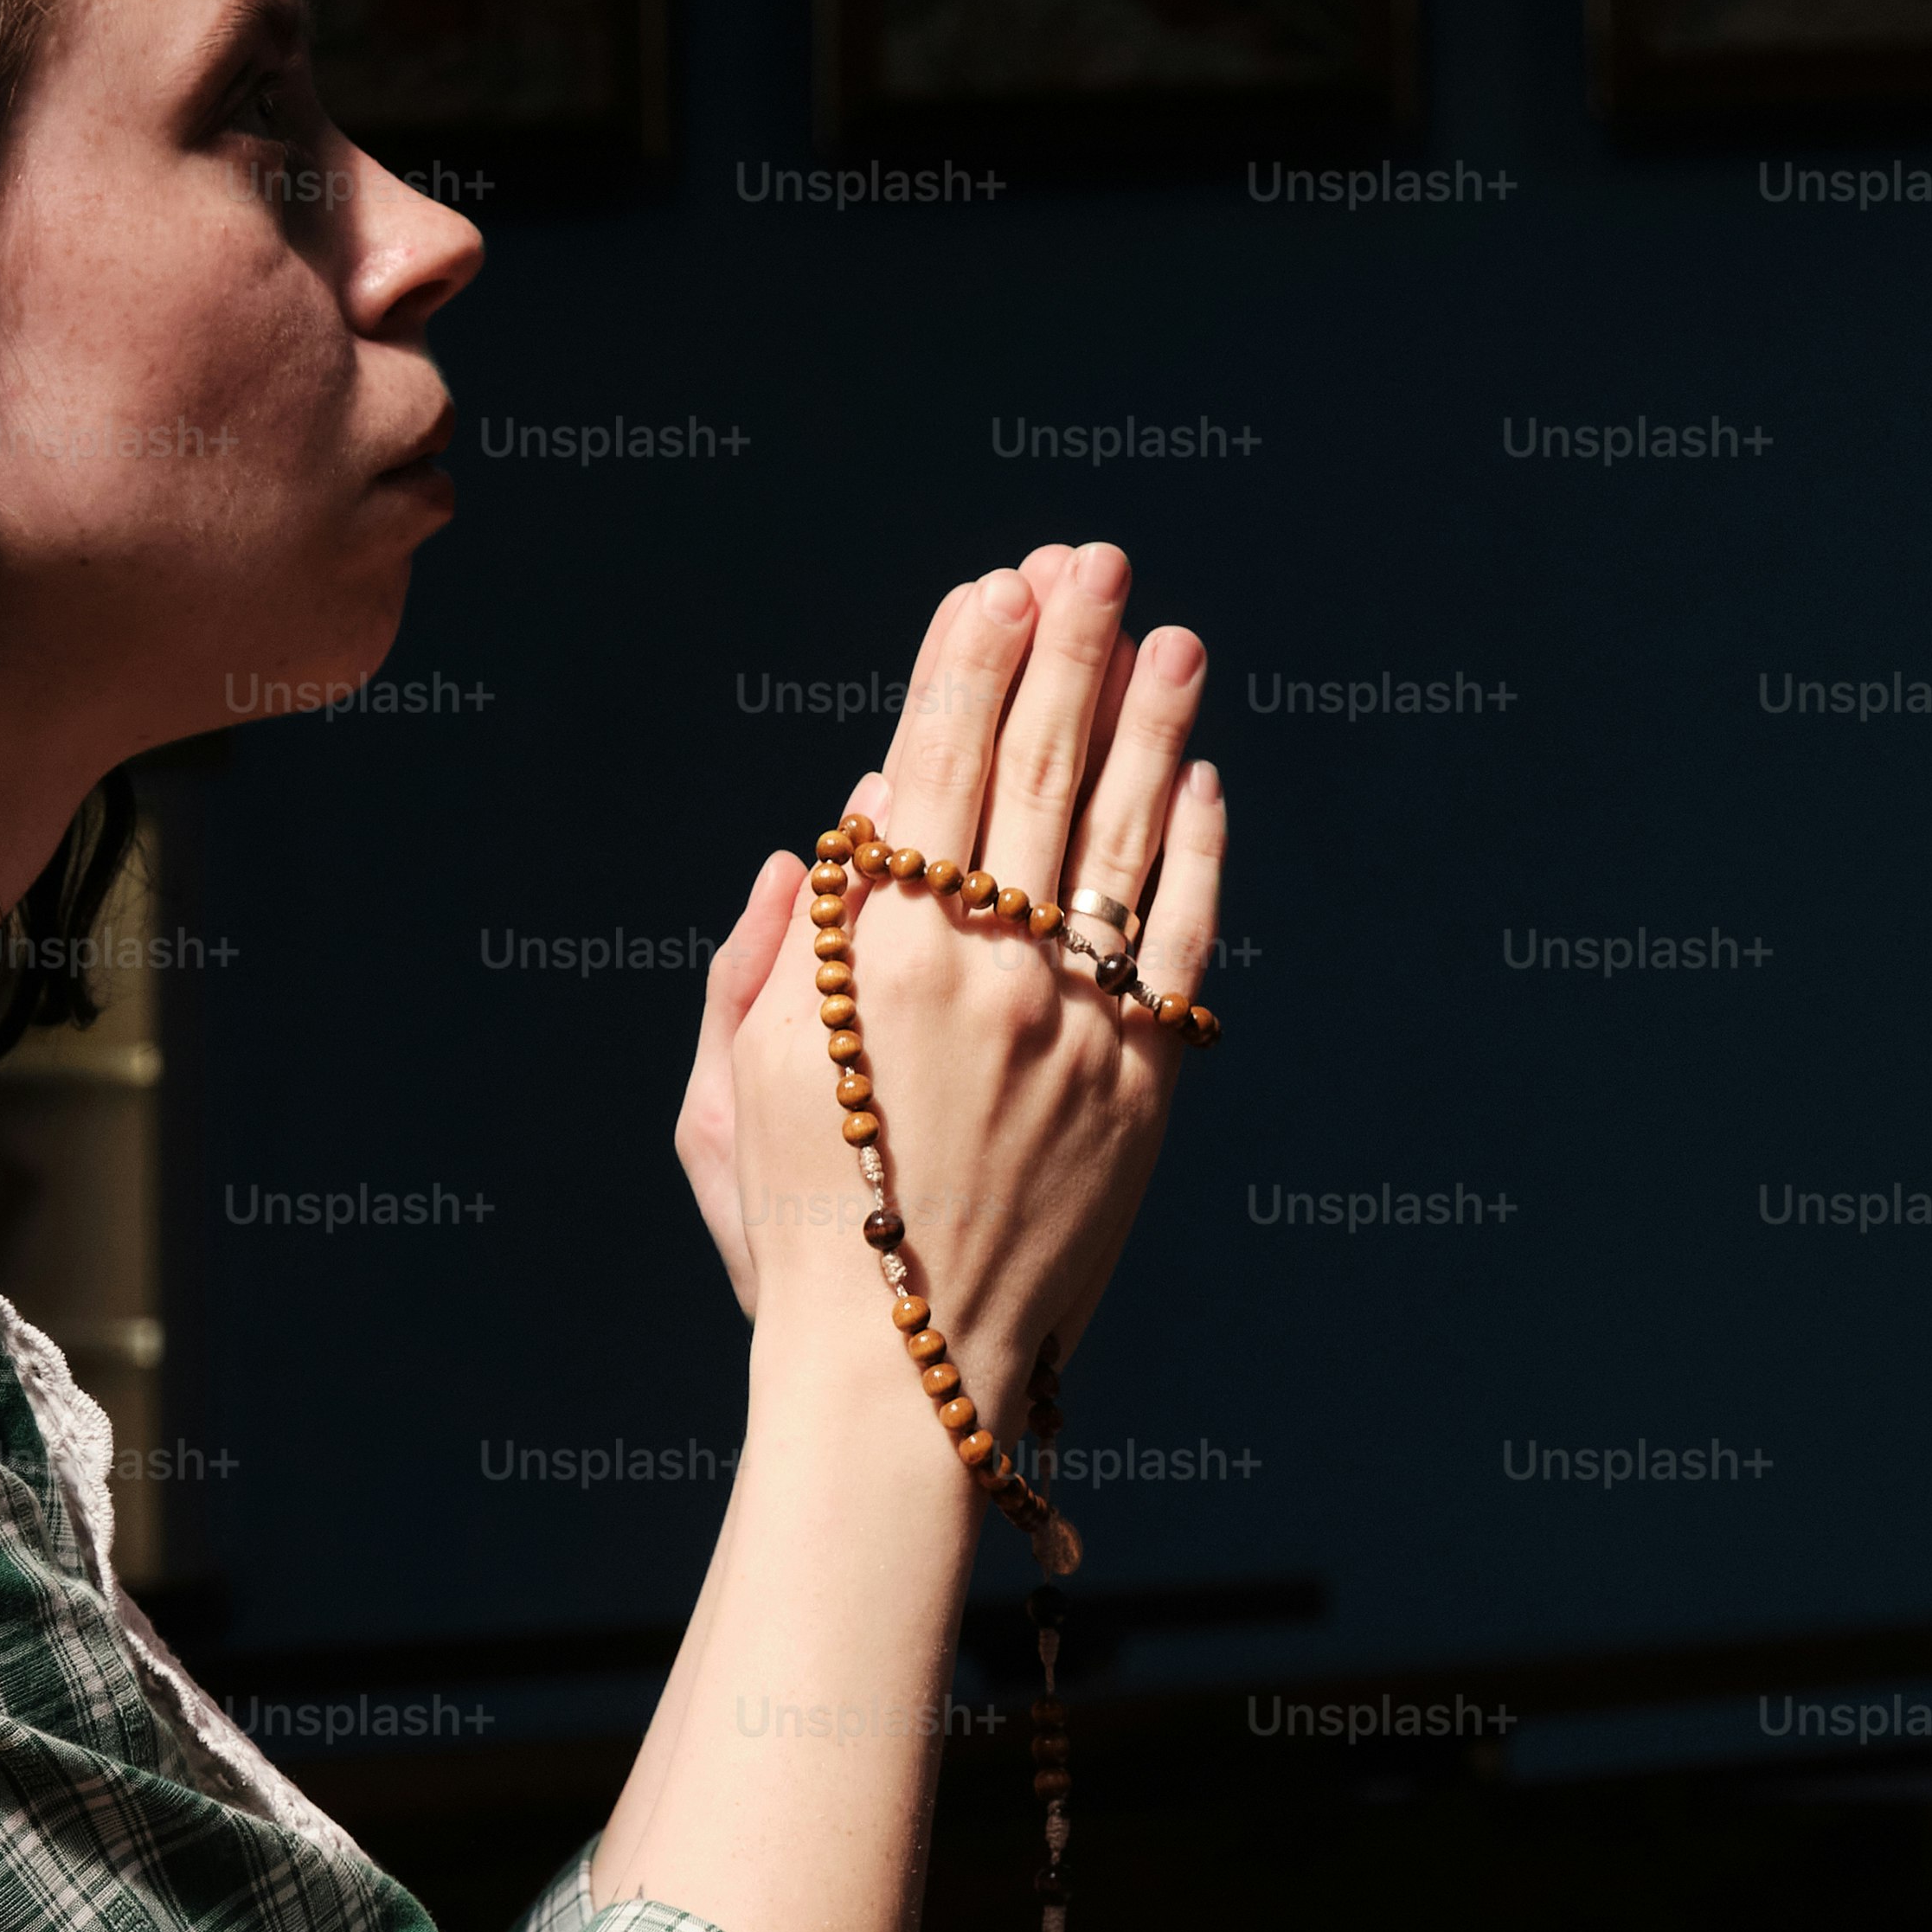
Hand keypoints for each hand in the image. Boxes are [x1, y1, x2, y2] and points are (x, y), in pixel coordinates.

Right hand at [668, 544, 1225, 1406]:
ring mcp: (1080, 1024)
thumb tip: (841, 823)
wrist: (902, 1371)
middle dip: (1066, 652)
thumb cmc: (791, 1228)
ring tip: (1169, 634)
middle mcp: (990, 971)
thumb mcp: (728, 1083)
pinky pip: (1179, 943)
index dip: (966, 664)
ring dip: (1149, 723)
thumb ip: (766, 949)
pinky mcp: (1144, 1085)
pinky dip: (1195, 856)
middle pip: (1037, 772)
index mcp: (878, 958)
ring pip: (1121, 837)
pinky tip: (1202, 782)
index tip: (995, 582)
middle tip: (1093, 560)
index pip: (932, 765)